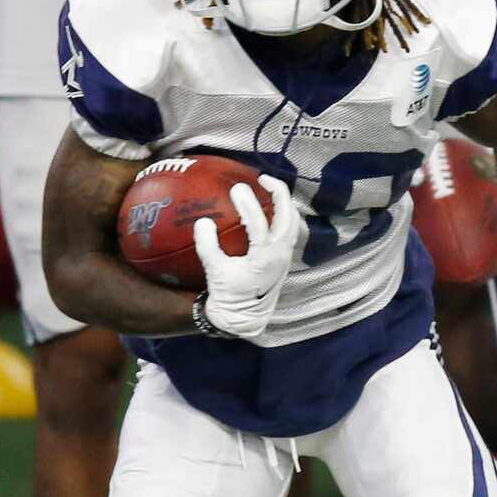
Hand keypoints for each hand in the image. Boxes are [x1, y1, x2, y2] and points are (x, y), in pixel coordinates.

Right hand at [190, 177, 300, 340]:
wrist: (244, 318)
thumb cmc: (230, 295)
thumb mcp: (215, 271)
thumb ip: (208, 246)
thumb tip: (203, 221)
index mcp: (265, 257)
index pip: (259, 223)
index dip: (248, 203)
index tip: (236, 188)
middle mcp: (281, 254)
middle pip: (287, 215)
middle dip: (278, 192)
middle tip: (262, 178)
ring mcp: (286, 255)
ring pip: (293, 221)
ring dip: (284, 203)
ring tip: (270, 189)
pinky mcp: (285, 257)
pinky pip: (290, 229)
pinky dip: (284, 215)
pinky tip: (273, 209)